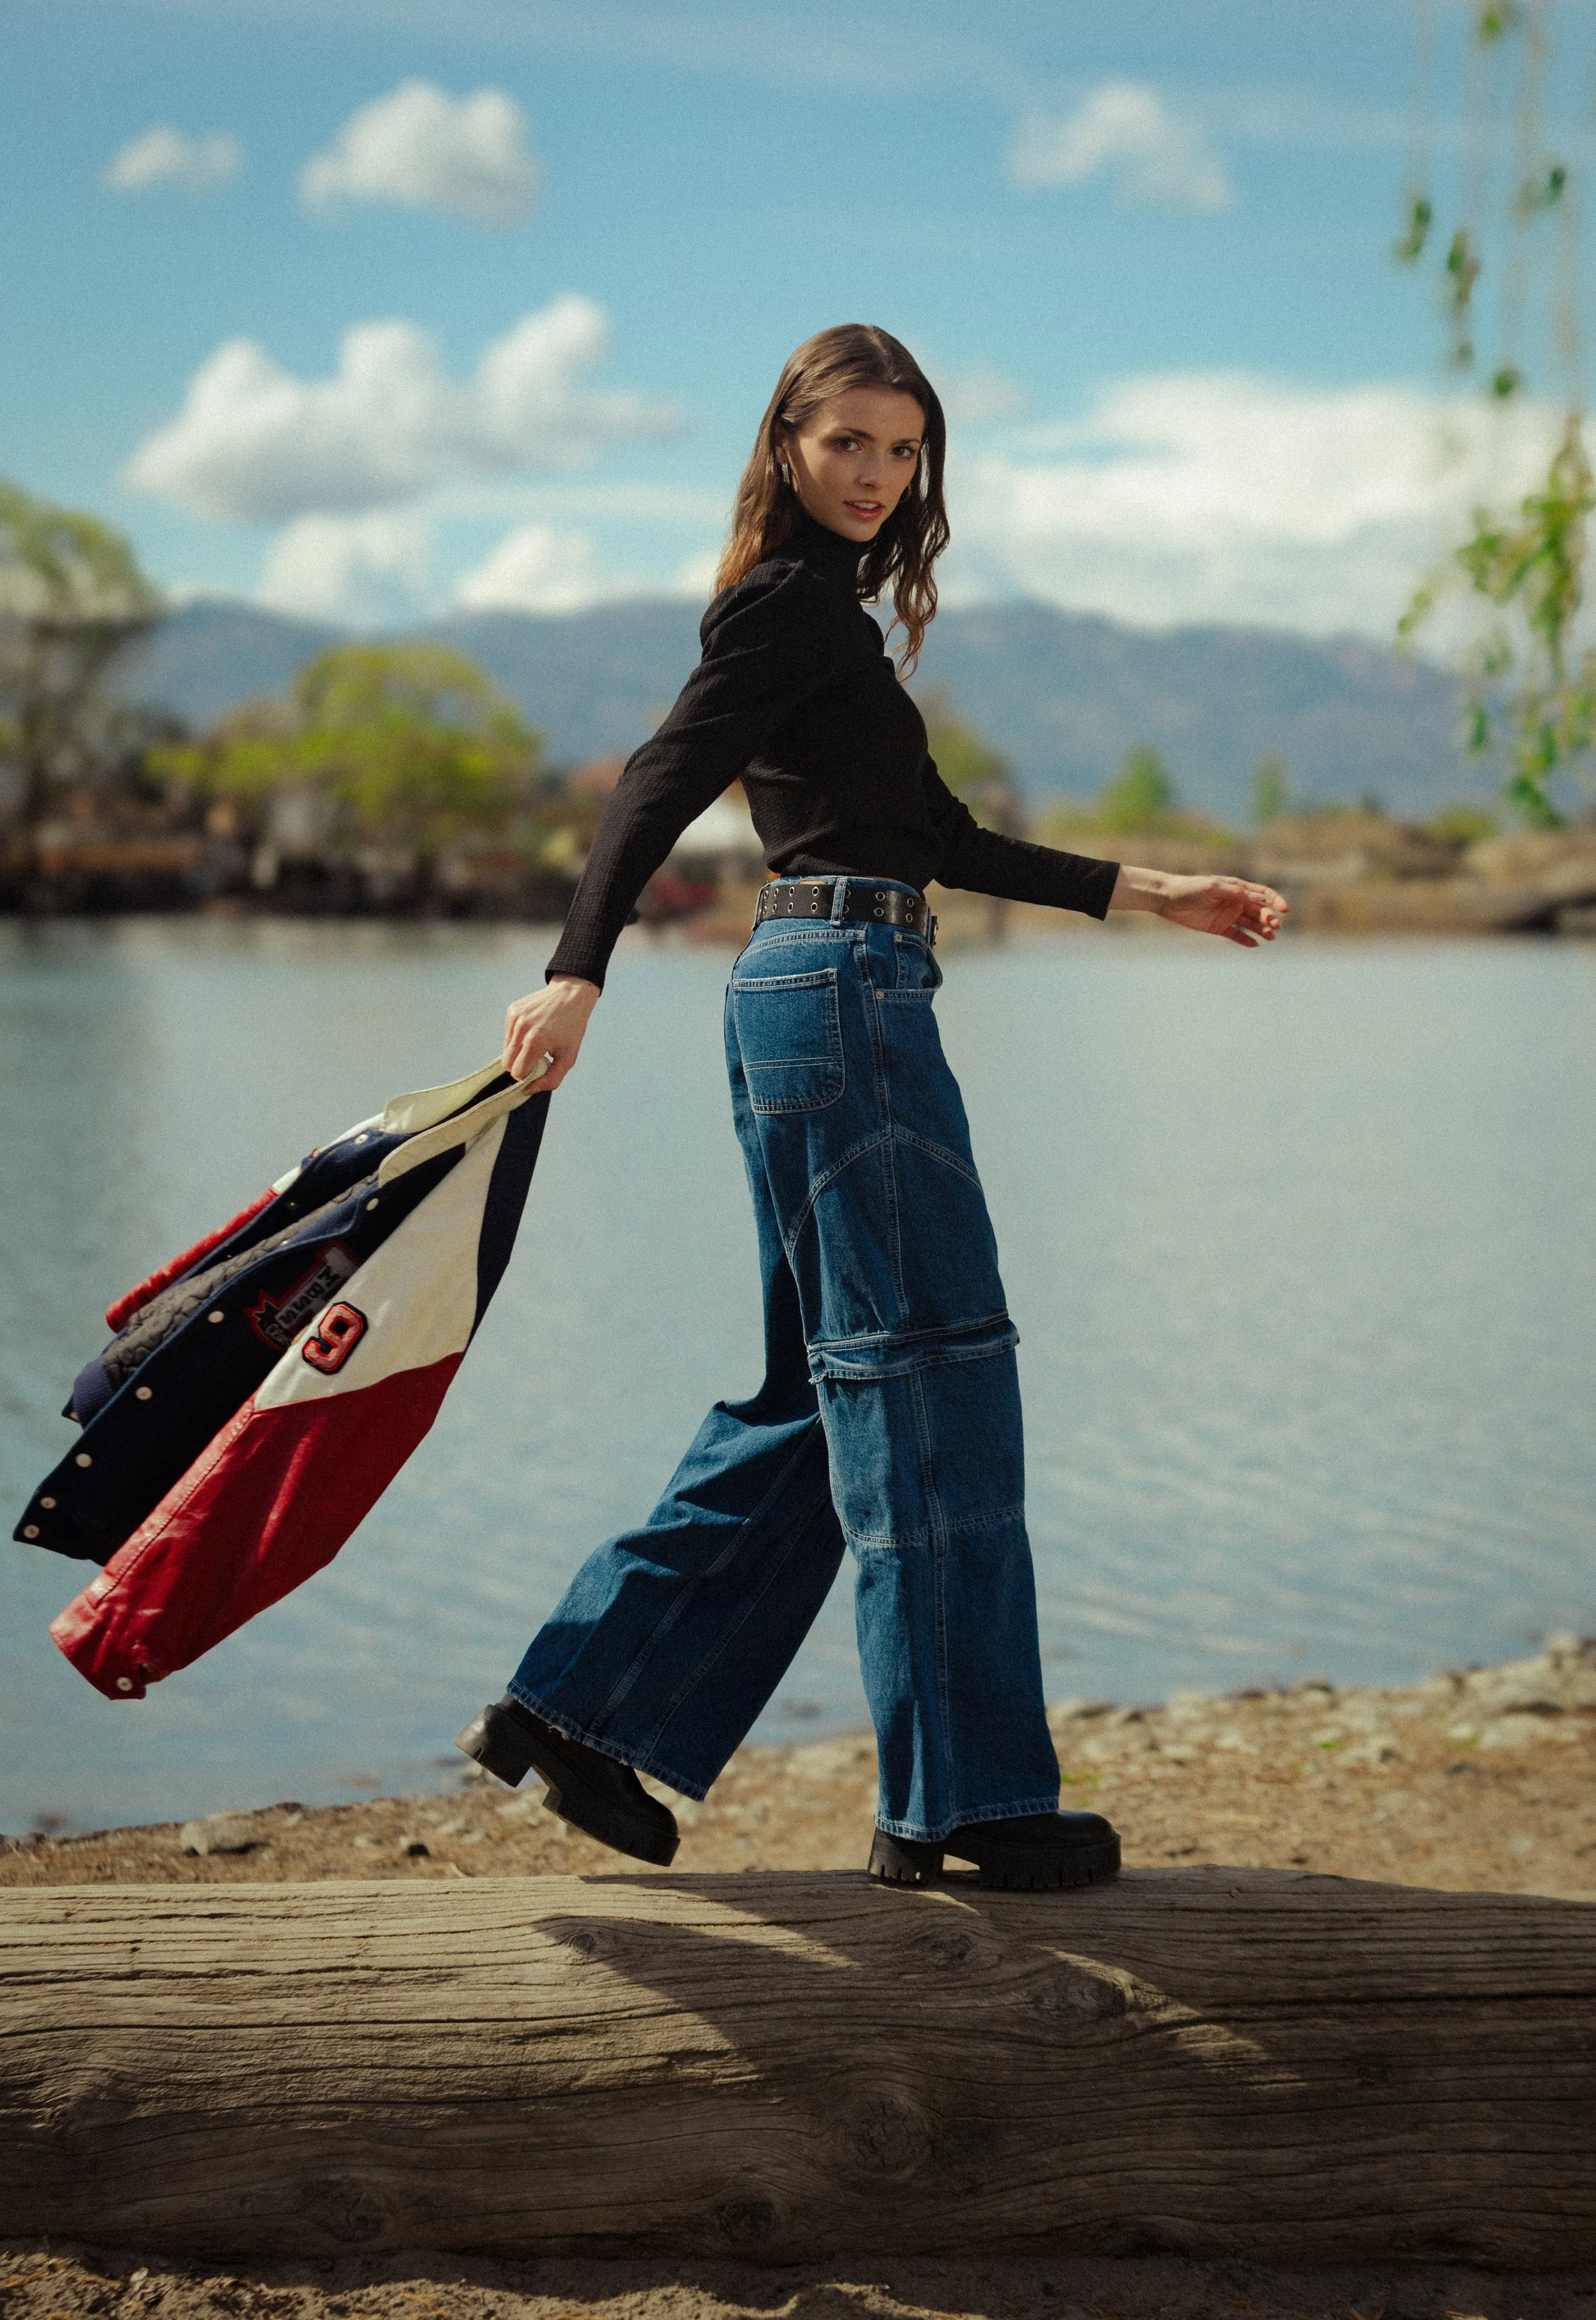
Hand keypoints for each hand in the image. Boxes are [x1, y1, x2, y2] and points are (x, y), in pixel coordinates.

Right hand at [503, 975, 599, 1088]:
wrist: (571, 994)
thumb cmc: (572, 1027)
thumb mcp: (569, 1057)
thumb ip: (551, 1079)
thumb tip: (530, 1089)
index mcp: (535, 1042)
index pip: (516, 1072)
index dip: (526, 1075)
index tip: (537, 1068)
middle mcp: (521, 1029)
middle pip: (506, 1063)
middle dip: (519, 1065)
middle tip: (536, 1057)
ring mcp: (514, 1019)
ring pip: (506, 1048)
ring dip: (518, 1051)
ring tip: (536, 1041)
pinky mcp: (512, 1011)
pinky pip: (508, 1034)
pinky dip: (517, 1037)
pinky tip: (533, 1029)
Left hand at [1110, 867, 1287, 947]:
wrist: (1168, 899)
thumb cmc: (1190, 888)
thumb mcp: (1212, 887)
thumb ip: (1233, 892)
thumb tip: (1255, 898)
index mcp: (1237, 888)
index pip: (1263, 894)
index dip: (1275, 901)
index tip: (1284, 910)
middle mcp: (1236, 902)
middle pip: (1259, 911)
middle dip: (1269, 918)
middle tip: (1274, 927)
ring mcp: (1228, 915)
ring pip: (1251, 924)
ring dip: (1262, 930)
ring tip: (1271, 938)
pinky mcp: (1219, 927)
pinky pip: (1237, 935)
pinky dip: (1246, 940)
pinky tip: (1255, 945)